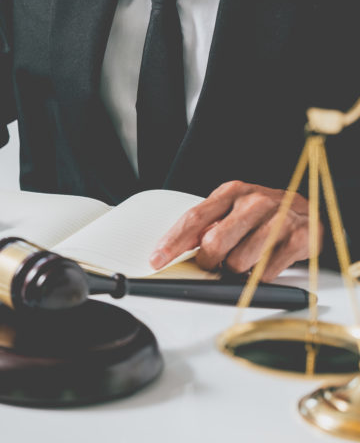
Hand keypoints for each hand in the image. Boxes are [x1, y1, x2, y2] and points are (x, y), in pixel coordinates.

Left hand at [149, 181, 321, 280]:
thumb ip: (205, 225)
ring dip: (235, 269)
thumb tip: (174, 250)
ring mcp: (279, 219)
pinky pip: (265, 273)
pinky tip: (263, 262)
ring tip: (243, 260)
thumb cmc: (262, 213)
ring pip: (239, 261)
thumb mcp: (231, 209)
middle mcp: (254, 202)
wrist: (310, 210)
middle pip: (215, 242)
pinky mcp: (299, 239)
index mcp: (231, 192)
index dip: (172, 241)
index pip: (194, 218)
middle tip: (213, 264)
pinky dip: (257, 276)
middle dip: (208, 261)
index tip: (157, 259)